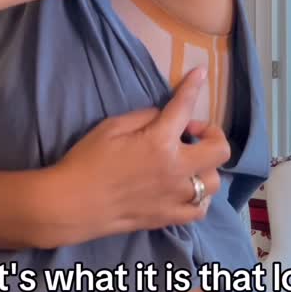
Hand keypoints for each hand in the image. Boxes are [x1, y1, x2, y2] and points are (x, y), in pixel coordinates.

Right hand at [38, 68, 230, 246]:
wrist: (71, 204)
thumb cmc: (86, 161)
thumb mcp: (111, 127)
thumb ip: (143, 117)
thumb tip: (162, 116)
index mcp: (159, 142)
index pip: (184, 107)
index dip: (194, 86)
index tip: (201, 73)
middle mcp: (175, 170)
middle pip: (219, 150)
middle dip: (211, 134)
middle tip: (190, 132)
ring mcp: (175, 197)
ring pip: (214, 182)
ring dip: (206, 167)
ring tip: (187, 163)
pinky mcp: (168, 218)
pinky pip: (200, 210)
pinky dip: (200, 198)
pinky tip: (187, 189)